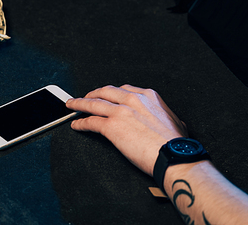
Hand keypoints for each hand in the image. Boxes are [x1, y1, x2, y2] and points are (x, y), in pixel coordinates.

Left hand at [66, 85, 187, 175]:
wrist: (173, 156)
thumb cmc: (176, 144)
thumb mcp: (174, 120)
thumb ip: (166, 116)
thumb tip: (170, 120)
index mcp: (147, 96)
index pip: (122, 90)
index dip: (109, 92)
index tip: (105, 95)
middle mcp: (132, 100)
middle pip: (104, 92)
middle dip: (92, 94)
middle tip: (84, 98)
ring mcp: (120, 112)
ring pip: (93, 104)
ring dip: (79, 104)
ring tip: (71, 106)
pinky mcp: (111, 126)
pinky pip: (90, 122)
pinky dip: (80, 123)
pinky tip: (76, 125)